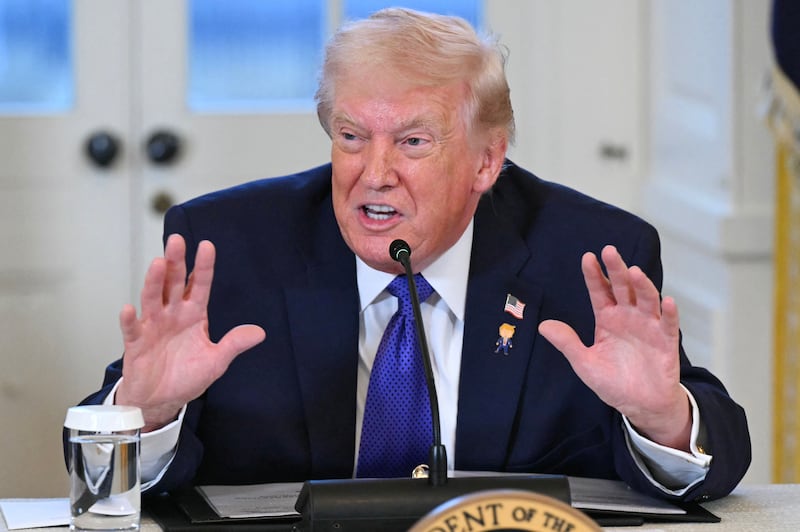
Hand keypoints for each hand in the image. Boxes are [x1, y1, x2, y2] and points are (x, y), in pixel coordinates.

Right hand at [116, 234, 265, 430]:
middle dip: (176, 262)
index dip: (203, 267)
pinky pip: (132, 329)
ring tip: (159, 263)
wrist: (162, 400)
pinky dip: (130, 319)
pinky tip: (130, 309)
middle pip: (174, 283)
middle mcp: (173, 314)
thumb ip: (234, 344)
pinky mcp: (136, 343)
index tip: (207, 246)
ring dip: (155, 281)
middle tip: (177, 240)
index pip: (199, 285)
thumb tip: (260, 332)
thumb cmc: (187, 377)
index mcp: (194, 314)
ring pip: (153, 298)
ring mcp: (153, 326)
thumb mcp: (216, 360)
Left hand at [538, 245, 690, 449]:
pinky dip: (669, 313)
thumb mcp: (584, 363)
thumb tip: (543, 326)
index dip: (594, 275)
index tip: (587, 257)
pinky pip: (669, 324)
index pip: (599, 291)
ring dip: (642, 286)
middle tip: (609, 251)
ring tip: (635, 272)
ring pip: (646, 300)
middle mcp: (628, 317)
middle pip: (622, 288)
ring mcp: (648, 327)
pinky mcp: (666, 341)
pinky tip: (667, 302)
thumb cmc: (613, 382)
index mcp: (607, 319)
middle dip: (616, 269)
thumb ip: (567, 343)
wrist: (640, 405)